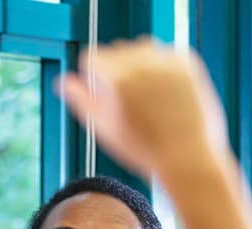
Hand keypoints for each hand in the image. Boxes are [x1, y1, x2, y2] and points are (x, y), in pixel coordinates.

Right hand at [56, 38, 228, 181]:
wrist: (187, 157)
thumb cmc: (144, 150)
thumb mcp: (103, 129)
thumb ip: (81, 101)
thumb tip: (64, 83)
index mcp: (118, 80)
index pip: (92, 58)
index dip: (91, 75)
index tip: (96, 87)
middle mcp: (143, 65)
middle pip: (116, 51)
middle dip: (115, 69)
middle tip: (123, 99)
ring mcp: (168, 62)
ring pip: (141, 49)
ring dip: (137, 65)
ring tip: (143, 96)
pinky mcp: (187, 63)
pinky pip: (165, 54)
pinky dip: (160, 68)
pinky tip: (161, 92)